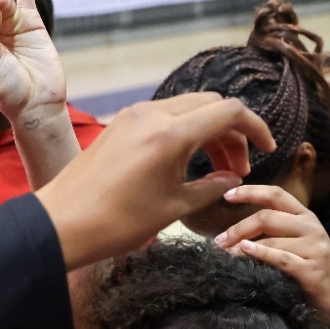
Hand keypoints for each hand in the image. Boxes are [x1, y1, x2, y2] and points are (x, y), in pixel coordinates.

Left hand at [36, 92, 274, 268]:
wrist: (62, 223)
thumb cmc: (117, 221)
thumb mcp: (174, 207)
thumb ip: (211, 187)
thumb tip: (231, 178)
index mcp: (171, 133)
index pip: (229, 111)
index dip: (256, 128)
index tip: (268, 149)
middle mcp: (153, 114)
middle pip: (211, 105)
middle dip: (233, 133)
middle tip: (238, 169)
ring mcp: (134, 116)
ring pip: (189, 109)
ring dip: (210, 132)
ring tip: (217, 171)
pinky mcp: (121, 124)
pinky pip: (165, 117)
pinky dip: (186, 132)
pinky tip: (187, 163)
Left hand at [213, 185, 329, 328]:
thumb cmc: (312, 269)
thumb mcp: (299, 242)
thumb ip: (277, 231)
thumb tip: (237, 230)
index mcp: (306, 216)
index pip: (276, 194)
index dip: (250, 192)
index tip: (227, 196)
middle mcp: (311, 227)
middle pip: (267, 217)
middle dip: (238, 227)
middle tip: (219, 240)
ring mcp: (314, 247)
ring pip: (271, 239)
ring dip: (242, 246)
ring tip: (225, 254)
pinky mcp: (312, 269)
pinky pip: (280, 258)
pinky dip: (260, 254)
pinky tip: (245, 252)